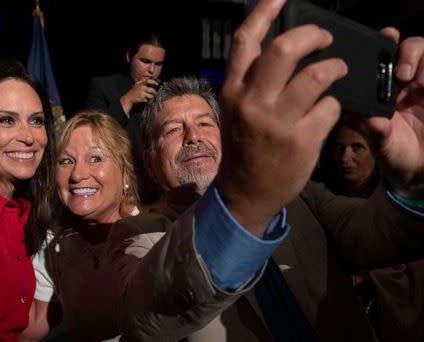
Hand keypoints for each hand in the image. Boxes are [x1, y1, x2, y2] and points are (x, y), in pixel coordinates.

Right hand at [120, 78, 157, 113]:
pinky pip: (148, 100)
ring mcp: (142, 94)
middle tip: (155, 93)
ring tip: (149, 97)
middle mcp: (141, 88)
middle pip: (152, 90)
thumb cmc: (134, 91)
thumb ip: (142, 81)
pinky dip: (147, 100)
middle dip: (154, 92)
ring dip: (151, 97)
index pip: (149, 81)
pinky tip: (145, 99)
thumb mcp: (137, 84)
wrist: (129, 98)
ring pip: (151, 96)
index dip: (154, 82)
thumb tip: (149, 78)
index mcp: (141, 84)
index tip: (157, 84)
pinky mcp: (142, 99)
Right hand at [216, 0, 347, 234]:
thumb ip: (251, 80)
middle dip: (313, 35)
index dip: (264, 11)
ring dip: (334, 67)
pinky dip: (334, 104)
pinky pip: (330, 107)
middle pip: (284, 49)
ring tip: (338, 70)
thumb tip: (282, 46)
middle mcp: (251, 103)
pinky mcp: (301, 140)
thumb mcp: (236, 109)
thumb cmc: (244, 147)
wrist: (245, 192)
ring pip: (316, 75)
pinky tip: (328, 111)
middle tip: (325, 38)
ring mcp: (277, 122)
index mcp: (232, 91)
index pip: (245, 41)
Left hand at [367, 28, 423, 198]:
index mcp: (378, 91)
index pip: (378, 59)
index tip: (386, 40)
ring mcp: (423, 84)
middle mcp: (401, 82)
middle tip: (403, 74)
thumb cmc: (396, 155)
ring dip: (421, 59)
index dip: (382, 45)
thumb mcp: (384, 147)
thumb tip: (372, 121)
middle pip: (406, 49)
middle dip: (407, 52)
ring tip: (417, 80)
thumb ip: (378, 134)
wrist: (420, 169)